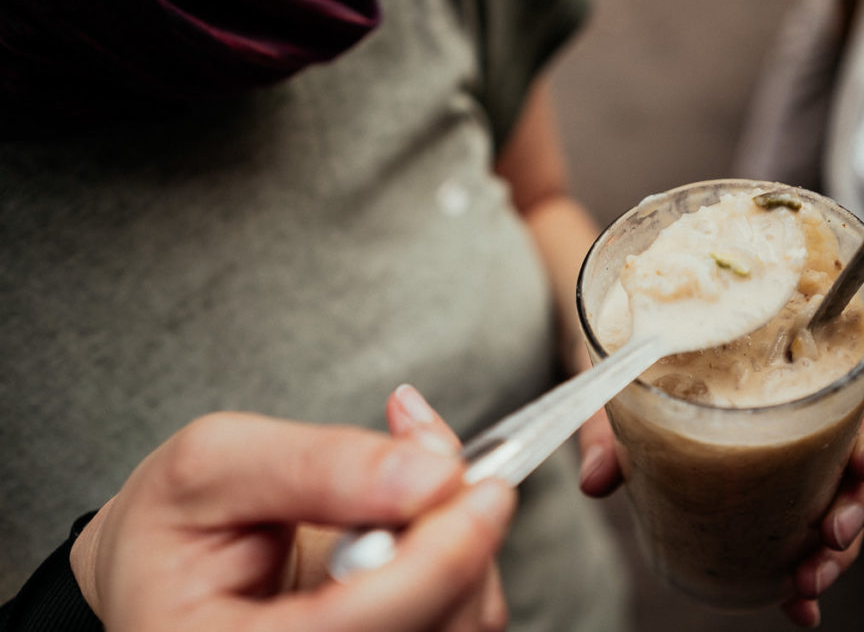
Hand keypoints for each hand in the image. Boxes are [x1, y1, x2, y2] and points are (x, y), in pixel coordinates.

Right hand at [70, 408, 515, 631]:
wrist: (175, 573)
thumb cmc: (177, 526)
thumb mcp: (213, 463)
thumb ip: (317, 463)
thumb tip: (429, 471)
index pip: (361, 625)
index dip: (437, 554)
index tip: (479, 485)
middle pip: (434, 623)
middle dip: (452, 531)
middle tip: (428, 458)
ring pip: (463, 620)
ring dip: (459, 540)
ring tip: (394, 492)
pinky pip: (465, 616)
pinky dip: (461, 556)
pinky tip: (411, 523)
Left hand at [575, 346, 863, 627]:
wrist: (625, 324)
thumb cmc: (641, 326)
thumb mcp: (623, 359)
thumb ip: (609, 418)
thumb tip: (596, 479)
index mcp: (795, 332)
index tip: (862, 463)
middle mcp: (810, 378)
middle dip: (858, 500)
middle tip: (829, 539)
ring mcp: (802, 424)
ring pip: (849, 483)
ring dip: (839, 540)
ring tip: (807, 579)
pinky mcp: (783, 461)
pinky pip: (814, 505)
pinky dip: (810, 555)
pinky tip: (796, 596)